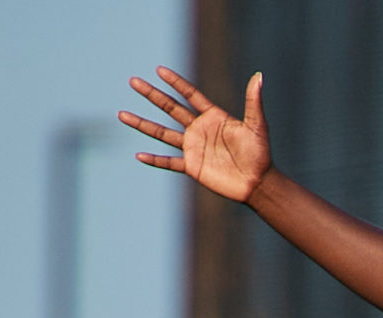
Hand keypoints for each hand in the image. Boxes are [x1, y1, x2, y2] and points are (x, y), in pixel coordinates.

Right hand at [122, 67, 270, 202]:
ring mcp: (193, 147)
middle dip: (151, 95)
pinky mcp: (192, 166)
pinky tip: (139, 155)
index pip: (190, 95)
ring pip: (162, 133)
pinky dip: (155, 160)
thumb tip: (259, 76)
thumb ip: (254, 101)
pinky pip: (169, 162)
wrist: (257, 182)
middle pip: (170, 108)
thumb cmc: (260, 153)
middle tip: (133, 81)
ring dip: (142, 124)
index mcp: (213, 116)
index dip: (175, 82)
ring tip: (122, 114)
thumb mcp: (257, 125)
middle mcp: (199, 129)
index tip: (159, 70)